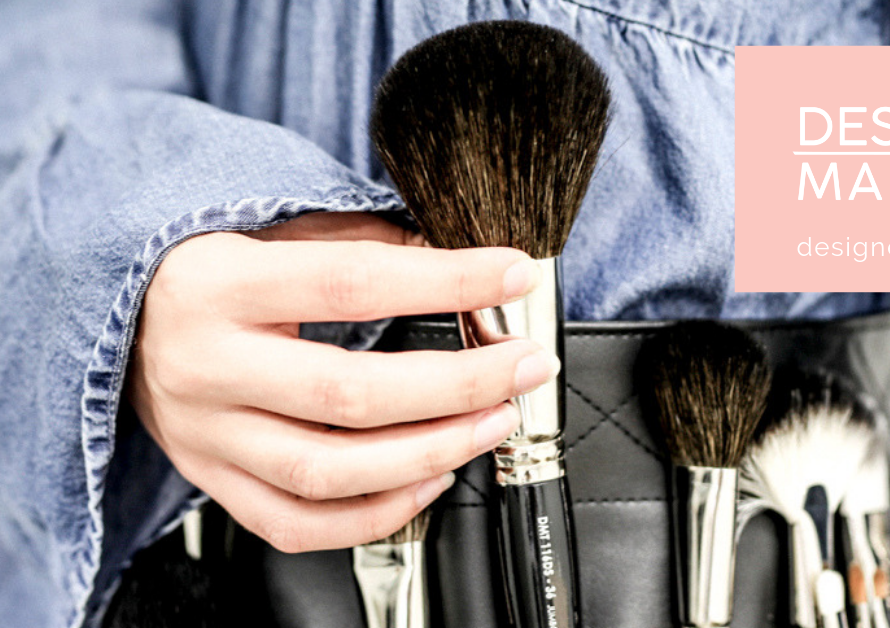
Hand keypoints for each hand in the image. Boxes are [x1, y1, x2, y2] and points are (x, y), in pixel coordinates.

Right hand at [126, 212, 557, 552]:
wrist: (118, 322)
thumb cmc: (205, 268)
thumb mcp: (270, 230)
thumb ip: (359, 239)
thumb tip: (454, 258)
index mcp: (220, 283)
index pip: (351, 282)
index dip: (445, 282)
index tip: (512, 276)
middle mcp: (206, 365)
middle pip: (350, 392)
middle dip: (459, 384)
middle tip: (523, 366)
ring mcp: (206, 434)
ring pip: (330, 470)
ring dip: (431, 453)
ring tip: (492, 423)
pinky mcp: (211, 480)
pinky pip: (299, 522)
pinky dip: (376, 513)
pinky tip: (430, 480)